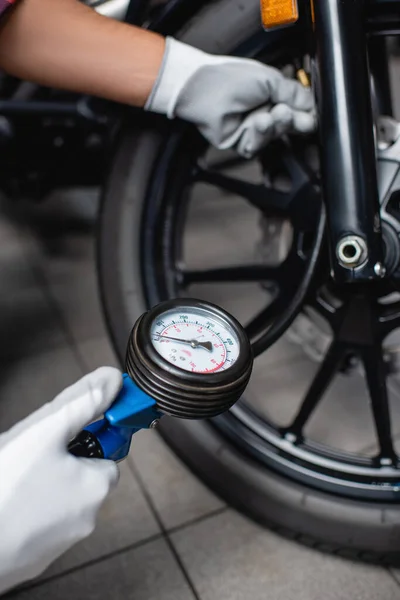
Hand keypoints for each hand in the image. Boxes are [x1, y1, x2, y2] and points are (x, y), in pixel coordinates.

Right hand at [0, 367, 122, 594]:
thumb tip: (112, 380)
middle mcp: (88, 517)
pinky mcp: (36, 558)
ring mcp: (61, 542)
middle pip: (83, 474)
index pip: (108, 450)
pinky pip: (39, 522)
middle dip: (60, 461)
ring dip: (43, 485)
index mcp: (97, 485)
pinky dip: (28, 510)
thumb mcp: (47, 431)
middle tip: (31, 456)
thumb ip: (84, 402)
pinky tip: (9, 502)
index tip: (66, 433)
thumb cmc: (5, 488)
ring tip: (16, 479)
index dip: (87, 435)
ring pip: (60, 498)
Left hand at [146, 38, 315, 157]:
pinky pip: (256, 146)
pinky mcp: (240, 143)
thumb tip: (312, 104)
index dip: (305, 114)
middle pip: (288, 126)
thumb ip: (292, 93)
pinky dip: (260, 135)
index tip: (311, 115)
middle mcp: (263, 113)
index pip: (296, 110)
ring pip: (273, 137)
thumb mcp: (270, 79)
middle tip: (293, 115)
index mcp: (271, 96)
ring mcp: (251, 129)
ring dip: (276, 126)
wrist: (203, 89)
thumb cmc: (229, 78)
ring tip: (274, 113)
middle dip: (293, 121)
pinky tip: (260, 122)